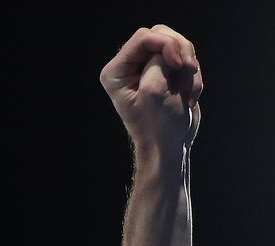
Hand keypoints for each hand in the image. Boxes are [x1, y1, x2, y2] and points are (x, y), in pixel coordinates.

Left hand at [100, 24, 202, 154]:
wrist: (169, 149)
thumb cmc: (158, 127)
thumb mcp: (154, 89)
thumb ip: (159, 59)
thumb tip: (172, 48)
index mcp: (116, 72)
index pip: (144, 37)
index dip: (166, 44)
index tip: (179, 64)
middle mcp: (129, 67)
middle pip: (161, 35)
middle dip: (180, 54)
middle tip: (188, 71)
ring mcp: (148, 69)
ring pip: (178, 46)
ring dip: (188, 68)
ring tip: (186, 93)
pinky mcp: (165, 74)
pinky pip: (185, 60)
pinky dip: (192, 77)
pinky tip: (188, 97)